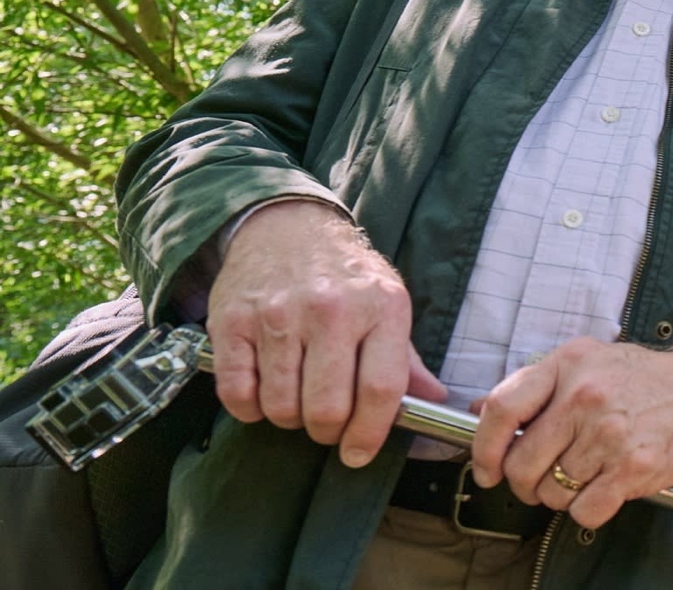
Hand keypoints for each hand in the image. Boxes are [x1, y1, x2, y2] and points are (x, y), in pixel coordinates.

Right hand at [207, 200, 446, 467]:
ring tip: (297, 399)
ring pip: (281, 407)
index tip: (359, 452)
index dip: (370, 434)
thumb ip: (407, 360)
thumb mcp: (389, 302)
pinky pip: (238, 394)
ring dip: (289, 419)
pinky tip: (264, 389)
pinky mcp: (233, 321)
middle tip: (326, 425)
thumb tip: (434, 404)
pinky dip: (250, 408)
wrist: (287, 225)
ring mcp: (279, 314)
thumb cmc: (345, 274)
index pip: (381, 390)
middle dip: (327, 432)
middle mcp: (332, 310)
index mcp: (382, 307)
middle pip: (327, 408)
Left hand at [468, 339, 672, 530]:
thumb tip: (482, 412)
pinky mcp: (634, 467)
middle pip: (522, 464)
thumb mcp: (589, 360)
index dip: (484, 449)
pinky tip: (606, 488)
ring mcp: (610, 433)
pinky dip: (589, 509)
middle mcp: (586, 396)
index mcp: (569, 364)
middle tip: (545, 478)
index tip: (488, 468)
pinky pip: (584, 510)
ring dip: (562, 495)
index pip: (502, 410)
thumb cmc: (648, 380)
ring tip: (587, 475)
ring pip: (551, 493)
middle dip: (526, 483)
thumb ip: (538, 384)